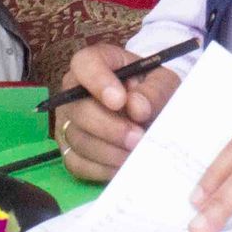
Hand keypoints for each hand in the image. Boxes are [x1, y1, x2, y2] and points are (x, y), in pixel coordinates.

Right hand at [54, 42, 179, 182]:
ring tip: (137, 154)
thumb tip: (137, 108)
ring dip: (110, 152)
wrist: (149, 113)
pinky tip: (124, 166)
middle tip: (138, 138)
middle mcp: (73, 91)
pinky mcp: (69, 149)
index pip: (84, 63)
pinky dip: (102, 168)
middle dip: (110, 127)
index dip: (98, 81)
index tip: (119, 100)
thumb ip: (154, 91)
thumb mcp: (163, 83)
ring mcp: (68, 121)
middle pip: (78, 109)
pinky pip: (77, 163)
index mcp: (97, 63)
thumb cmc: (152, 91)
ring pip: (78, 139)